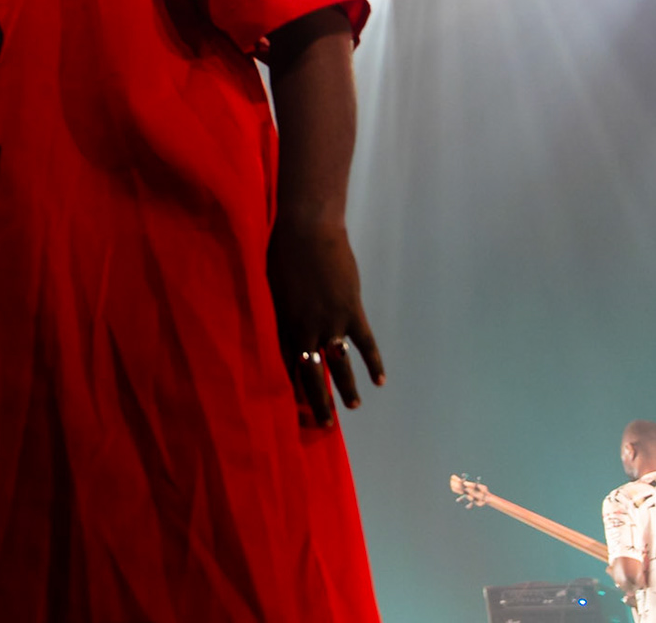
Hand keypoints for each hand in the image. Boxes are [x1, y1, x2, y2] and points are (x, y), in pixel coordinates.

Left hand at [267, 215, 384, 426]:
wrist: (307, 231)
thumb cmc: (282, 251)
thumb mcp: (275, 285)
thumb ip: (284, 308)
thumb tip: (288, 320)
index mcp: (284, 324)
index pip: (289, 364)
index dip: (294, 387)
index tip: (296, 407)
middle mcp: (306, 330)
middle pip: (313, 373)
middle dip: (318, 401)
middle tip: (323, 424)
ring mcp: (330, 322)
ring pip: (339, 364)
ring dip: (347, 388)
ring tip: (352, 407)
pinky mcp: (351, 311)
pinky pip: (365, 344)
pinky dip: (373, 362)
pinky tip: (380, 381)